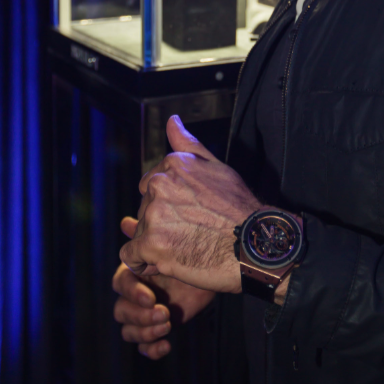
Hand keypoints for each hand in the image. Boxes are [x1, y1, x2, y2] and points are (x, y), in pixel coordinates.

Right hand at [113, 217, 214, 358]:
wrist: (219, 266)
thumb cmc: (197, 249)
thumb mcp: (174, 242)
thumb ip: (150, 236)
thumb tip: (126, 222)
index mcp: (136, 270)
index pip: (120, 284)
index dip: (132, 292)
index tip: (151, 297)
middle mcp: (137, 292)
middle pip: (120, 310)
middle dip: (139, 315)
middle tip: (163, 312)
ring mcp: (146, 311)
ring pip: (127, 329)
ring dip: (145, 331)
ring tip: (167, 323)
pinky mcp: (157, 326)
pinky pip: (143, 346)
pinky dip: (151, 348)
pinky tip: (166, 345)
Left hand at [119, 115, 260, 292]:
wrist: (252, 245)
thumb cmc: (238, 207)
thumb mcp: (217, 166)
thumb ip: (188, 143)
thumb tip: (171, 120)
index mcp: (173, 164)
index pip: (150, 185)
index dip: (167, 203)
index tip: (186, 214)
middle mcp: (159, 184)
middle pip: (144, 209)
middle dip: (160, 222)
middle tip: (189, 233)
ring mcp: (154, 214)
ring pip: (139, 232)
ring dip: (155, 243)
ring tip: (184, 248)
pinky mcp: (151, 244)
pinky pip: (131, 256)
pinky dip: (143, 263)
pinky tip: (162, 264)